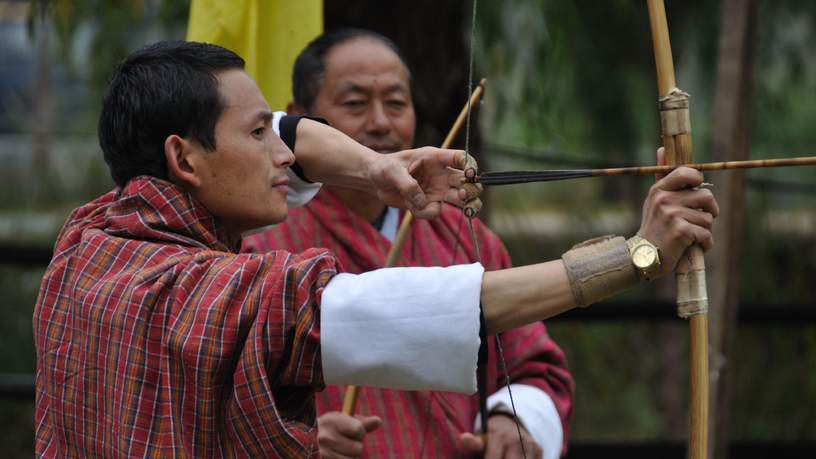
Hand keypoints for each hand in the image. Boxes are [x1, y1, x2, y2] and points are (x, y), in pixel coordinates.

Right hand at [317, 411, 381, 458]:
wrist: (310, 440)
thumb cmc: (334, 427)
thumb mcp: (345, 420)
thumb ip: (362, 422)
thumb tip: (378, 421)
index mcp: (331, 421)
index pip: (358, 430)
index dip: (361, 432)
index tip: (356, 431)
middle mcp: (325, 437)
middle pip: (358, 448)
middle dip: (356, 445)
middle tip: (347, 441)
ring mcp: (324, 452)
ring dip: (352, 456)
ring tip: (343, 449)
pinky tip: (340, 455)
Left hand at [366, 147, 482, 218]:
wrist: (376, 181)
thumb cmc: (384, 168)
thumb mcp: (392, 172)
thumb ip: (407, 185)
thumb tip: (422, 202)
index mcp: (435, 158)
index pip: (460, 158)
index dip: (470, 165)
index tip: (471, 174)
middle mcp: (441, 174)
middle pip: (468, 182)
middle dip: (472, 189)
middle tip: (464, 195)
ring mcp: (438, 190)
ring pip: (462, 200)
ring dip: (469, 206)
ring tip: (469, 211)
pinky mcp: (430, 203)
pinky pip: (435, 212)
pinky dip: (426, 213)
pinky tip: (412, 207)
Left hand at [459, 414, 542, 458]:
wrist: (512, 422)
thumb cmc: (492, 434)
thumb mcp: (482, 436)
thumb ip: (474, 443)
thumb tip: (463, 438)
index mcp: (499, 436)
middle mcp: (516, 440)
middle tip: (497, 458)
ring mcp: (529, 445)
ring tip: (506, 456)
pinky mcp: (538, 450)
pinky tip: (516, 457)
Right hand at [638, 147, 719, 275]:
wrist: (643, 257)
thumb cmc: (654, 228)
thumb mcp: (654, 200)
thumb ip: (662, 177)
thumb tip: (662, 148)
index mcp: (659, 190)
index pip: (688, 173)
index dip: (699, 182)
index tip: (696, 195)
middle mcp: (664, 199)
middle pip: (706, 196)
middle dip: (709, 211)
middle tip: (701, 220)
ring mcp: (672, 214)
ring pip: (708, 218)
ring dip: (706, 230)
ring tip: (692, 236)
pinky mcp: (681, 230)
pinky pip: (706, 234)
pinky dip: (705, 243)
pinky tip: (694, 246)